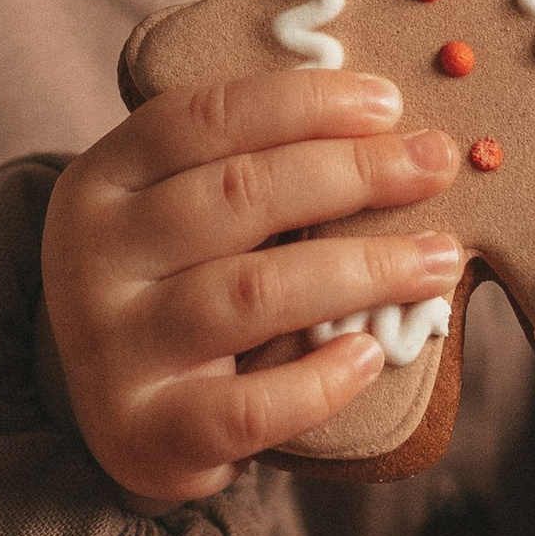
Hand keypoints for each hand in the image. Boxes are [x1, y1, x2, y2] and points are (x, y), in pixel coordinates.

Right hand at [41, 69, 462, 501]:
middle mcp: (95, 257)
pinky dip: (319, 380)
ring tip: (438, 260)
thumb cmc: (175, 288)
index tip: (389, 103)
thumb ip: (250, 171)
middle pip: (237, 195)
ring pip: (253, 293)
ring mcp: (114, 348)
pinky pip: (250, 406)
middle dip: (353, 173)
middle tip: (436, 164)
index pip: (203, 119)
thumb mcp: (178, 214)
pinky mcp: (145, 432)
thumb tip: (391, 133)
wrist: (110, 415)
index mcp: (104, 181)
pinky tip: (369, 355)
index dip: (301, 103)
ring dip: (363, 269)